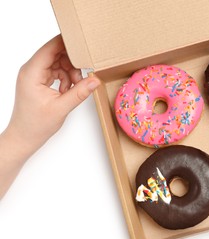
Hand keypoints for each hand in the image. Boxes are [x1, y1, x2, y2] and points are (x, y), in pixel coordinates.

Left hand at [6, 34, 99, 155]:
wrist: (24, 136)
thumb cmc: (35, 124)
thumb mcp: (61, 108)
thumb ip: (79, 92)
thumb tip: (95, 80)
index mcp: (31, 72)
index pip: (50, 48)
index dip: (66, 43)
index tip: (82, 42)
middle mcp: (31, 70)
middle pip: (55, 53)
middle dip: (72, 62)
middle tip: (82, 75)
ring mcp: (34, 74)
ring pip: (57, 62)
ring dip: (70, 71)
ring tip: (75, 86)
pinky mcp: (39, 80)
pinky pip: (56, 70)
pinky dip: (66, 78)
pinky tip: (68, 89)